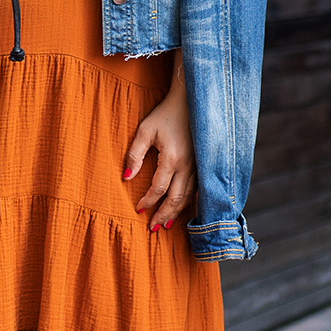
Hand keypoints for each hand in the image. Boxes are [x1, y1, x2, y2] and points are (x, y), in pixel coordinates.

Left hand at [124, 65, 194, 231]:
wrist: (191, 103)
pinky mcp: (204, 164)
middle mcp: (188, 165)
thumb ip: (134, 155)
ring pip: (189, 196)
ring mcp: (199, 166)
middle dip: (163, 214)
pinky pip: (197, 189)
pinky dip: (189, 202)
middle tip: (153, 228)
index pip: (158, 188)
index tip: (138, 210)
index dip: (148, 202)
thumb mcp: (145, 130)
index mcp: (172, 158)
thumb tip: (126, 177)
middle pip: (176, 198)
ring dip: (177, 212)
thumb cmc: (165, 115)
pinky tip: (182, 208)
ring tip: (166, 223)